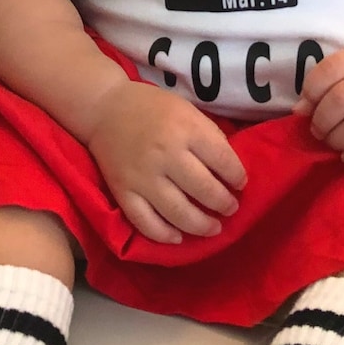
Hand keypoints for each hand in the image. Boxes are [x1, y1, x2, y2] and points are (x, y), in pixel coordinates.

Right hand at [85, 82, 246, 243]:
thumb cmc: (151, 107)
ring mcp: (142, 176)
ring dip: (202, 226)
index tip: (239, 184)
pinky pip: (145, 222)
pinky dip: (164, 235)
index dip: (237, 177)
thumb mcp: (187, 110)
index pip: (223, 161)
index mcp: (185, 129)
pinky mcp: (123, 191)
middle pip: (205, 190)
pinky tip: (178, 237)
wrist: (104, 107)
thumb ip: (209, 136)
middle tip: (230, 208)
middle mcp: (165, 154)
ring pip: (179, 213)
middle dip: (224, 204)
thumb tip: (229, 171)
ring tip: (213, 228)